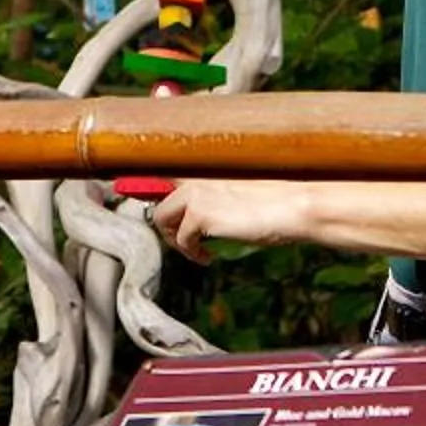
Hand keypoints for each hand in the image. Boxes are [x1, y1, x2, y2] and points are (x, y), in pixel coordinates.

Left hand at [149, 180, 307, 264]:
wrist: (292, 207)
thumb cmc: (276, 203)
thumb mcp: (238, 194)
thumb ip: (214, 197)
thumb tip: (195, 216)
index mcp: (205, 168)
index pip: (163, 175)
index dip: (144, 187)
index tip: (132, 194)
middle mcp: (196, 177)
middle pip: (159, 203)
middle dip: (168, 227)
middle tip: (187, 243)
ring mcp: (196, 193)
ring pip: (162, 220)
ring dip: (177, 241)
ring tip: (197, 251)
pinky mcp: (201, 214)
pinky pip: (181, 240)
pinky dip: (192, 253)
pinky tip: (209, 257)